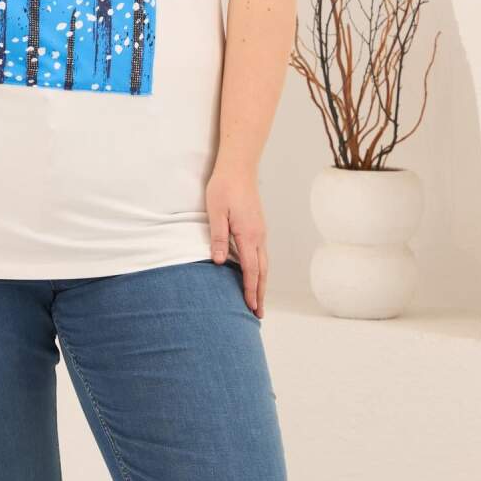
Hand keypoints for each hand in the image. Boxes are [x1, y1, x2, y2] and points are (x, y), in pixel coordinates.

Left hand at [205, 169, 267, 317]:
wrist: (238, 166)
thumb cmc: (224, 187)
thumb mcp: (216, 211)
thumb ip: (218, 237)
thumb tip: (220, 263)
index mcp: (248, 234)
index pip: (251, 270)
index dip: (250, 290)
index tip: (250, 308)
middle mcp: (258, 235)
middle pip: (262, 271)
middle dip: (260, 293)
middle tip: (258, 314)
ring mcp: (260, 230)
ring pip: (264, 263)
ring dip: (261, 282)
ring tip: (258, 300)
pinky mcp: (257, 226)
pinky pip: (262, 254)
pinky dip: (260, 269)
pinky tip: (254, 274)